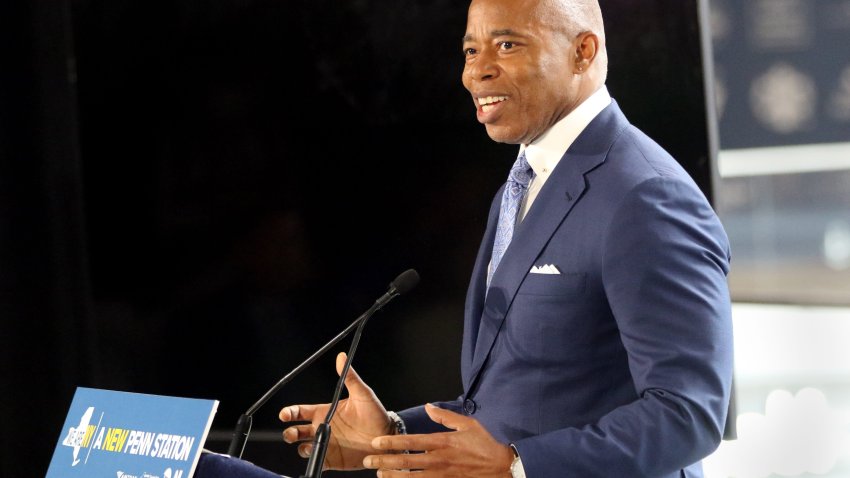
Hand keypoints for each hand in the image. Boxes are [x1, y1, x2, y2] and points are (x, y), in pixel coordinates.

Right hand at [279, 352, 392, 469]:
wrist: (386, 436)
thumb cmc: (375, 413)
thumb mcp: (363, 394)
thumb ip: (350, 377)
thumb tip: (342, 357)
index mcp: (325, 411)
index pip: (300, 411)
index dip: (289, 412)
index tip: (284, 414)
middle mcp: (322, 428)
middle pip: (296, 431)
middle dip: (289, 433)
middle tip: (292, 433)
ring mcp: (326, 444)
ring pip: (303, 447)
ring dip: (302, 447)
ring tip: (309, 446)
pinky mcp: (332, 459)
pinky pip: (318, 461)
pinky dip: (314, 460)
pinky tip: (318, 456)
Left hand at [363, 403, 514, 476]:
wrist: (502, 466)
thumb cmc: (485, 443)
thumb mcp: (467, 424)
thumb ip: (445, 416)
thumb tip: (428, 406)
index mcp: (442, 442)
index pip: (411, 442)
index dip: (392, 442)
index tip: (376, 442)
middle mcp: (439, 460)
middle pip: (406, 462)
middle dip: (385, 462)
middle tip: (368, 462)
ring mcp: (443, 475)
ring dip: (394, 477)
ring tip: (379, 475)